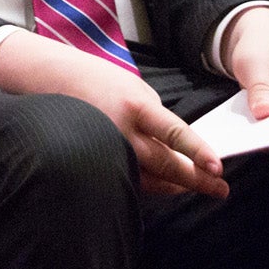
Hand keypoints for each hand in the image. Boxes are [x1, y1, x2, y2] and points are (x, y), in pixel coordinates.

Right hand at [0, 29, 228, 199]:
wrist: (48, 78)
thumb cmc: (95, 78)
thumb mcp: (134, 87)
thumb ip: (156, 116)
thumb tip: (176, 146)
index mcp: (134, 106)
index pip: (174, 133)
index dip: (197, 152)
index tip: (217, 168)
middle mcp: (121, 131)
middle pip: (166, 164)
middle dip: (196, 180)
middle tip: (220, 190)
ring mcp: (107, 147)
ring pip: (149, 178)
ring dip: (175, 184)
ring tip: (197, 187)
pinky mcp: (95, 158)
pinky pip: (129, 176)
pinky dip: (150, 181)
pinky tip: (164, 182)